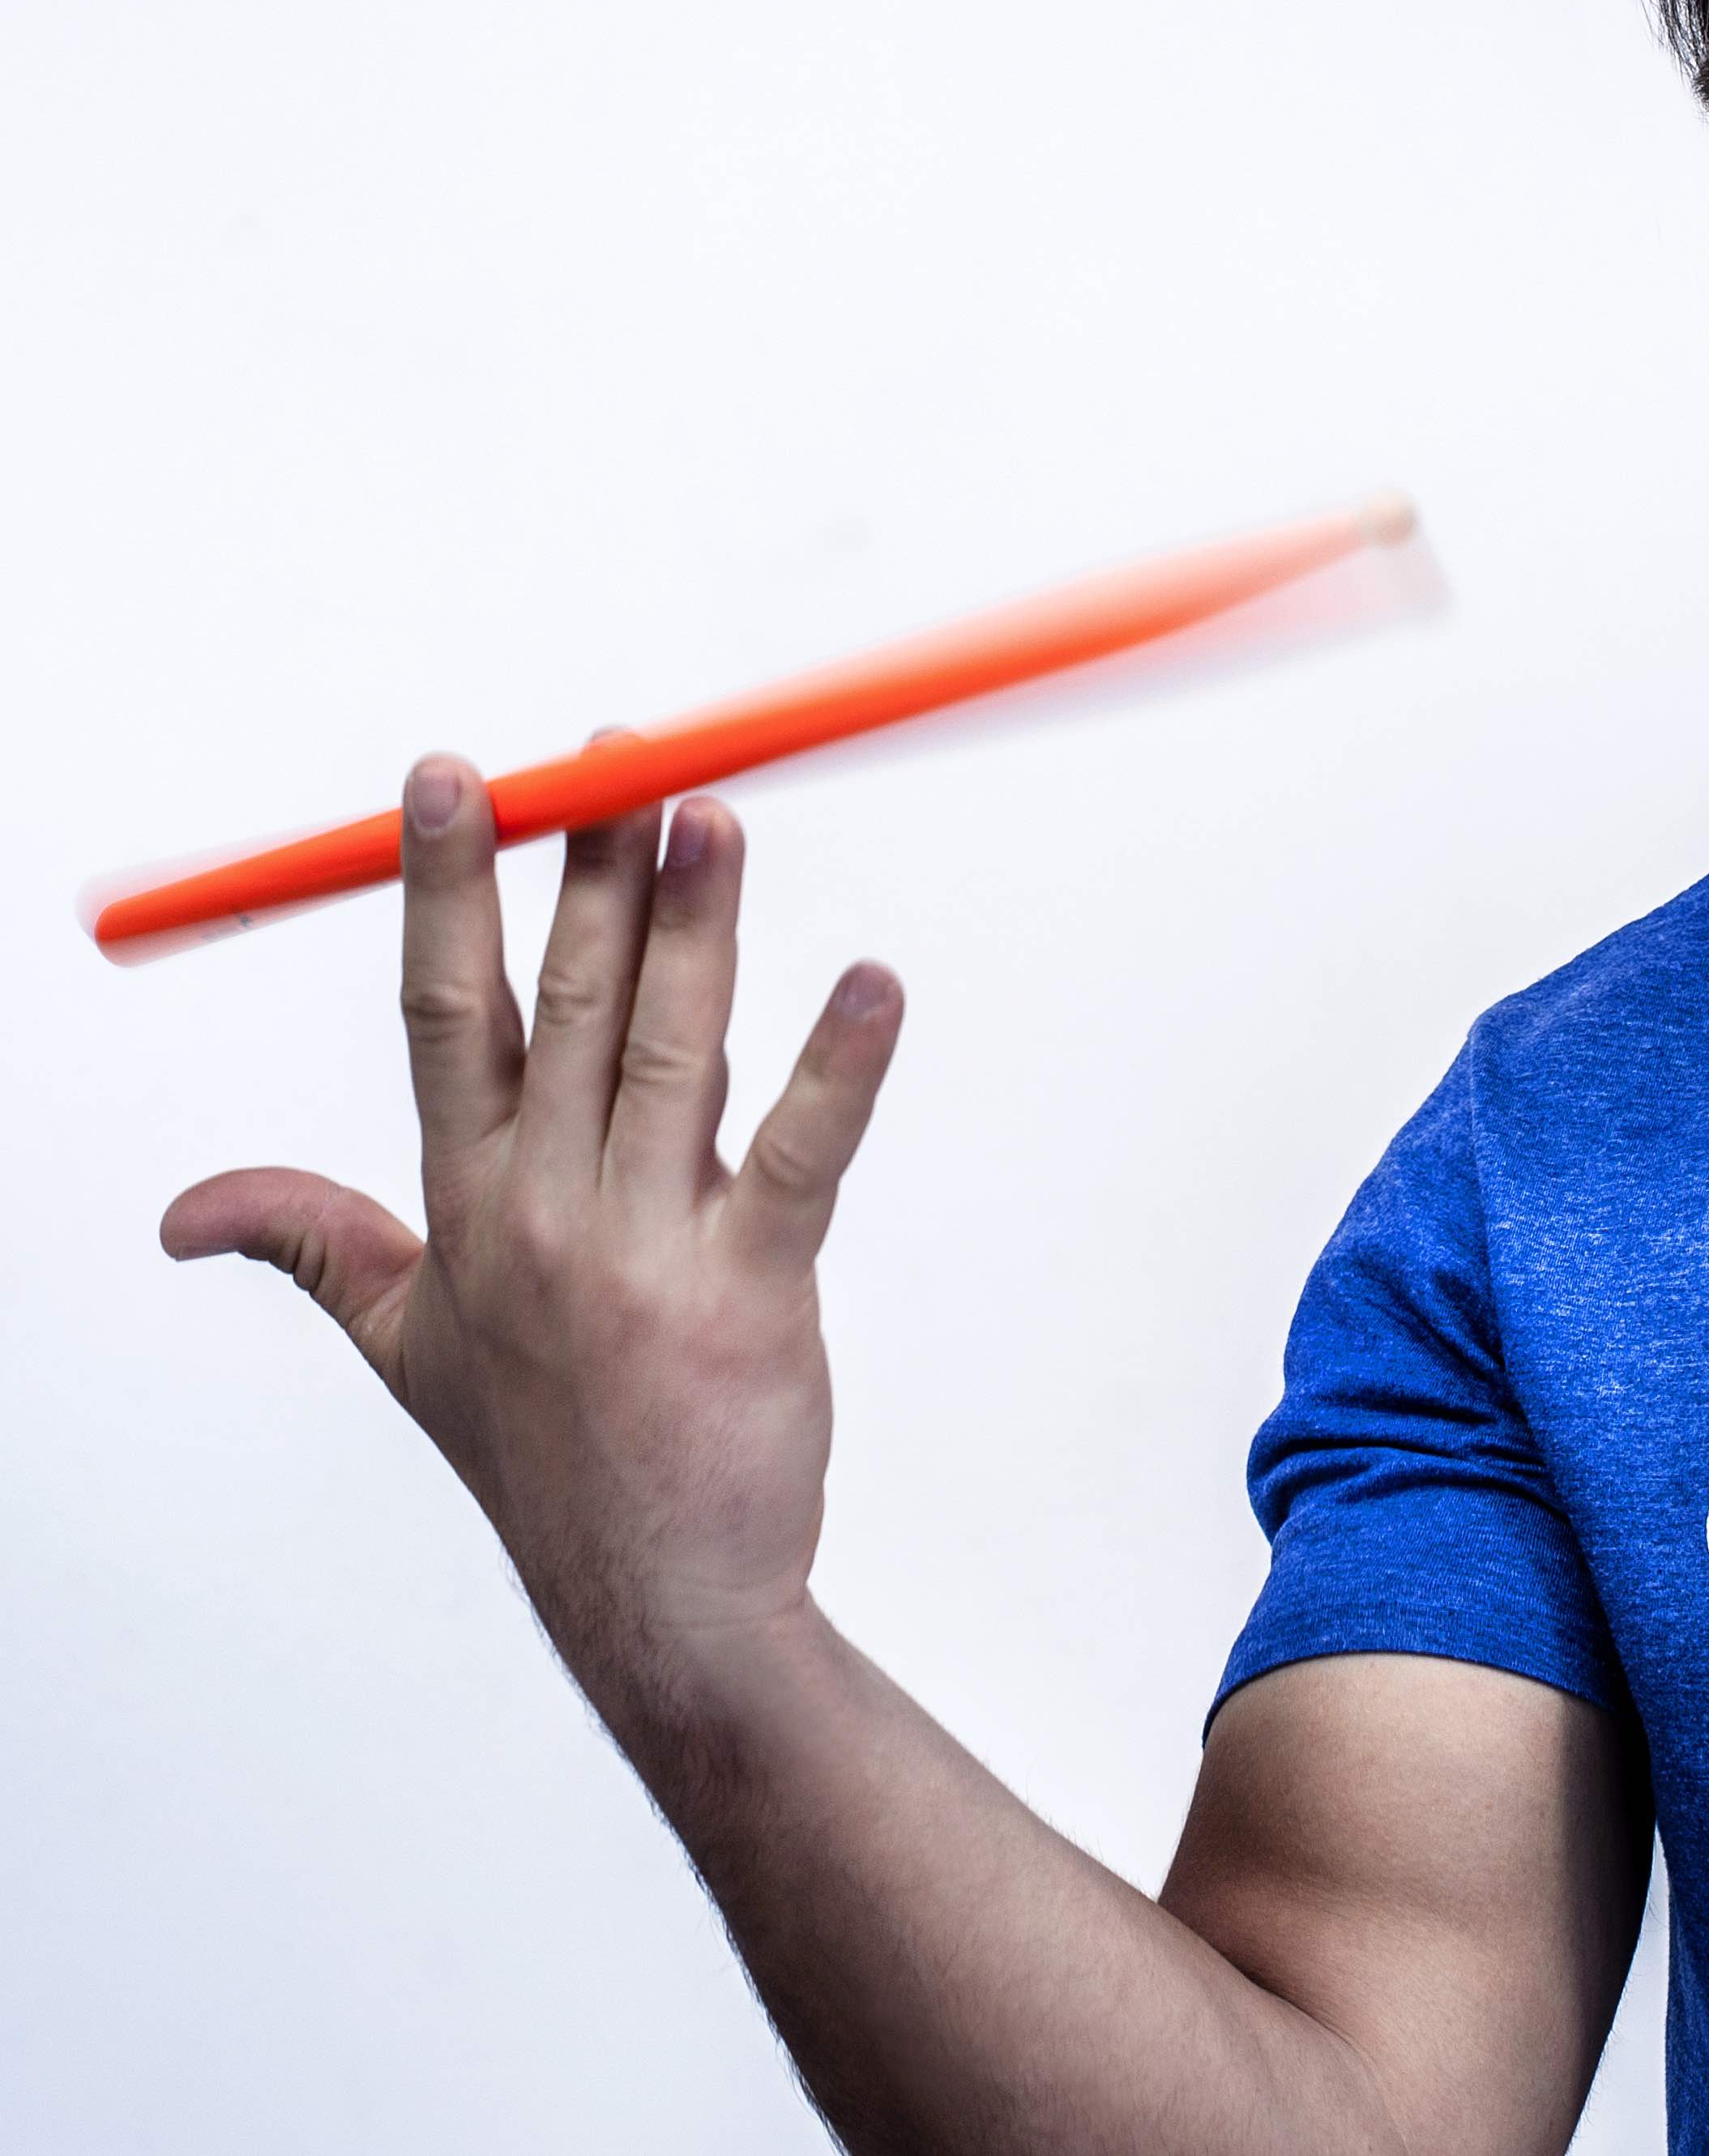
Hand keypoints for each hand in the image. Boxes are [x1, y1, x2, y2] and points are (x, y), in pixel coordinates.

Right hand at [164, 760, 904, 1702]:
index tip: (455, 778)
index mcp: (467, 1206)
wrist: (654, 1602)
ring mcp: (645, 1253)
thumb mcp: (403, 1346)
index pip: (445, 1012)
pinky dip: (843, 1066)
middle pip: (567, 1005)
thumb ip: (311, 1247)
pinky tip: (877, 985)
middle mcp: (543, 1215)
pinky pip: (800, 1155)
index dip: (447, 887)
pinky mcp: (750, 1292)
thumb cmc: (540, 1456)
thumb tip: (182, 1212)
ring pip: (674, 1053)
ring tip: (716, 814)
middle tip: (615, 756)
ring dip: (696, 928)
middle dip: (589, 871)